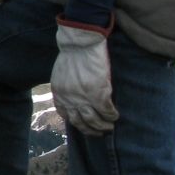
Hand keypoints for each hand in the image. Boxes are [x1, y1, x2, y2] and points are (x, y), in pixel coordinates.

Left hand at [51, 19, 116, 135]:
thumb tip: (73, 97)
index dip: (76, 123)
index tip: (84, 125)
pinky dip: (112, 115)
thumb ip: (65, 88)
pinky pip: (107, 111)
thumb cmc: (72, 54)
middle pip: (80, 123)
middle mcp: (69, 100)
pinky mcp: (98, 94)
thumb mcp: (61, 74)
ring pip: (94, 120)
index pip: (66, 116)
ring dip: (103, 126)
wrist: (80, 42)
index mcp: (59, 94)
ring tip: (109, 126)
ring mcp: (83, 98)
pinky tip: (116, 116)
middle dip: (90, 130)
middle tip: (99, 132)